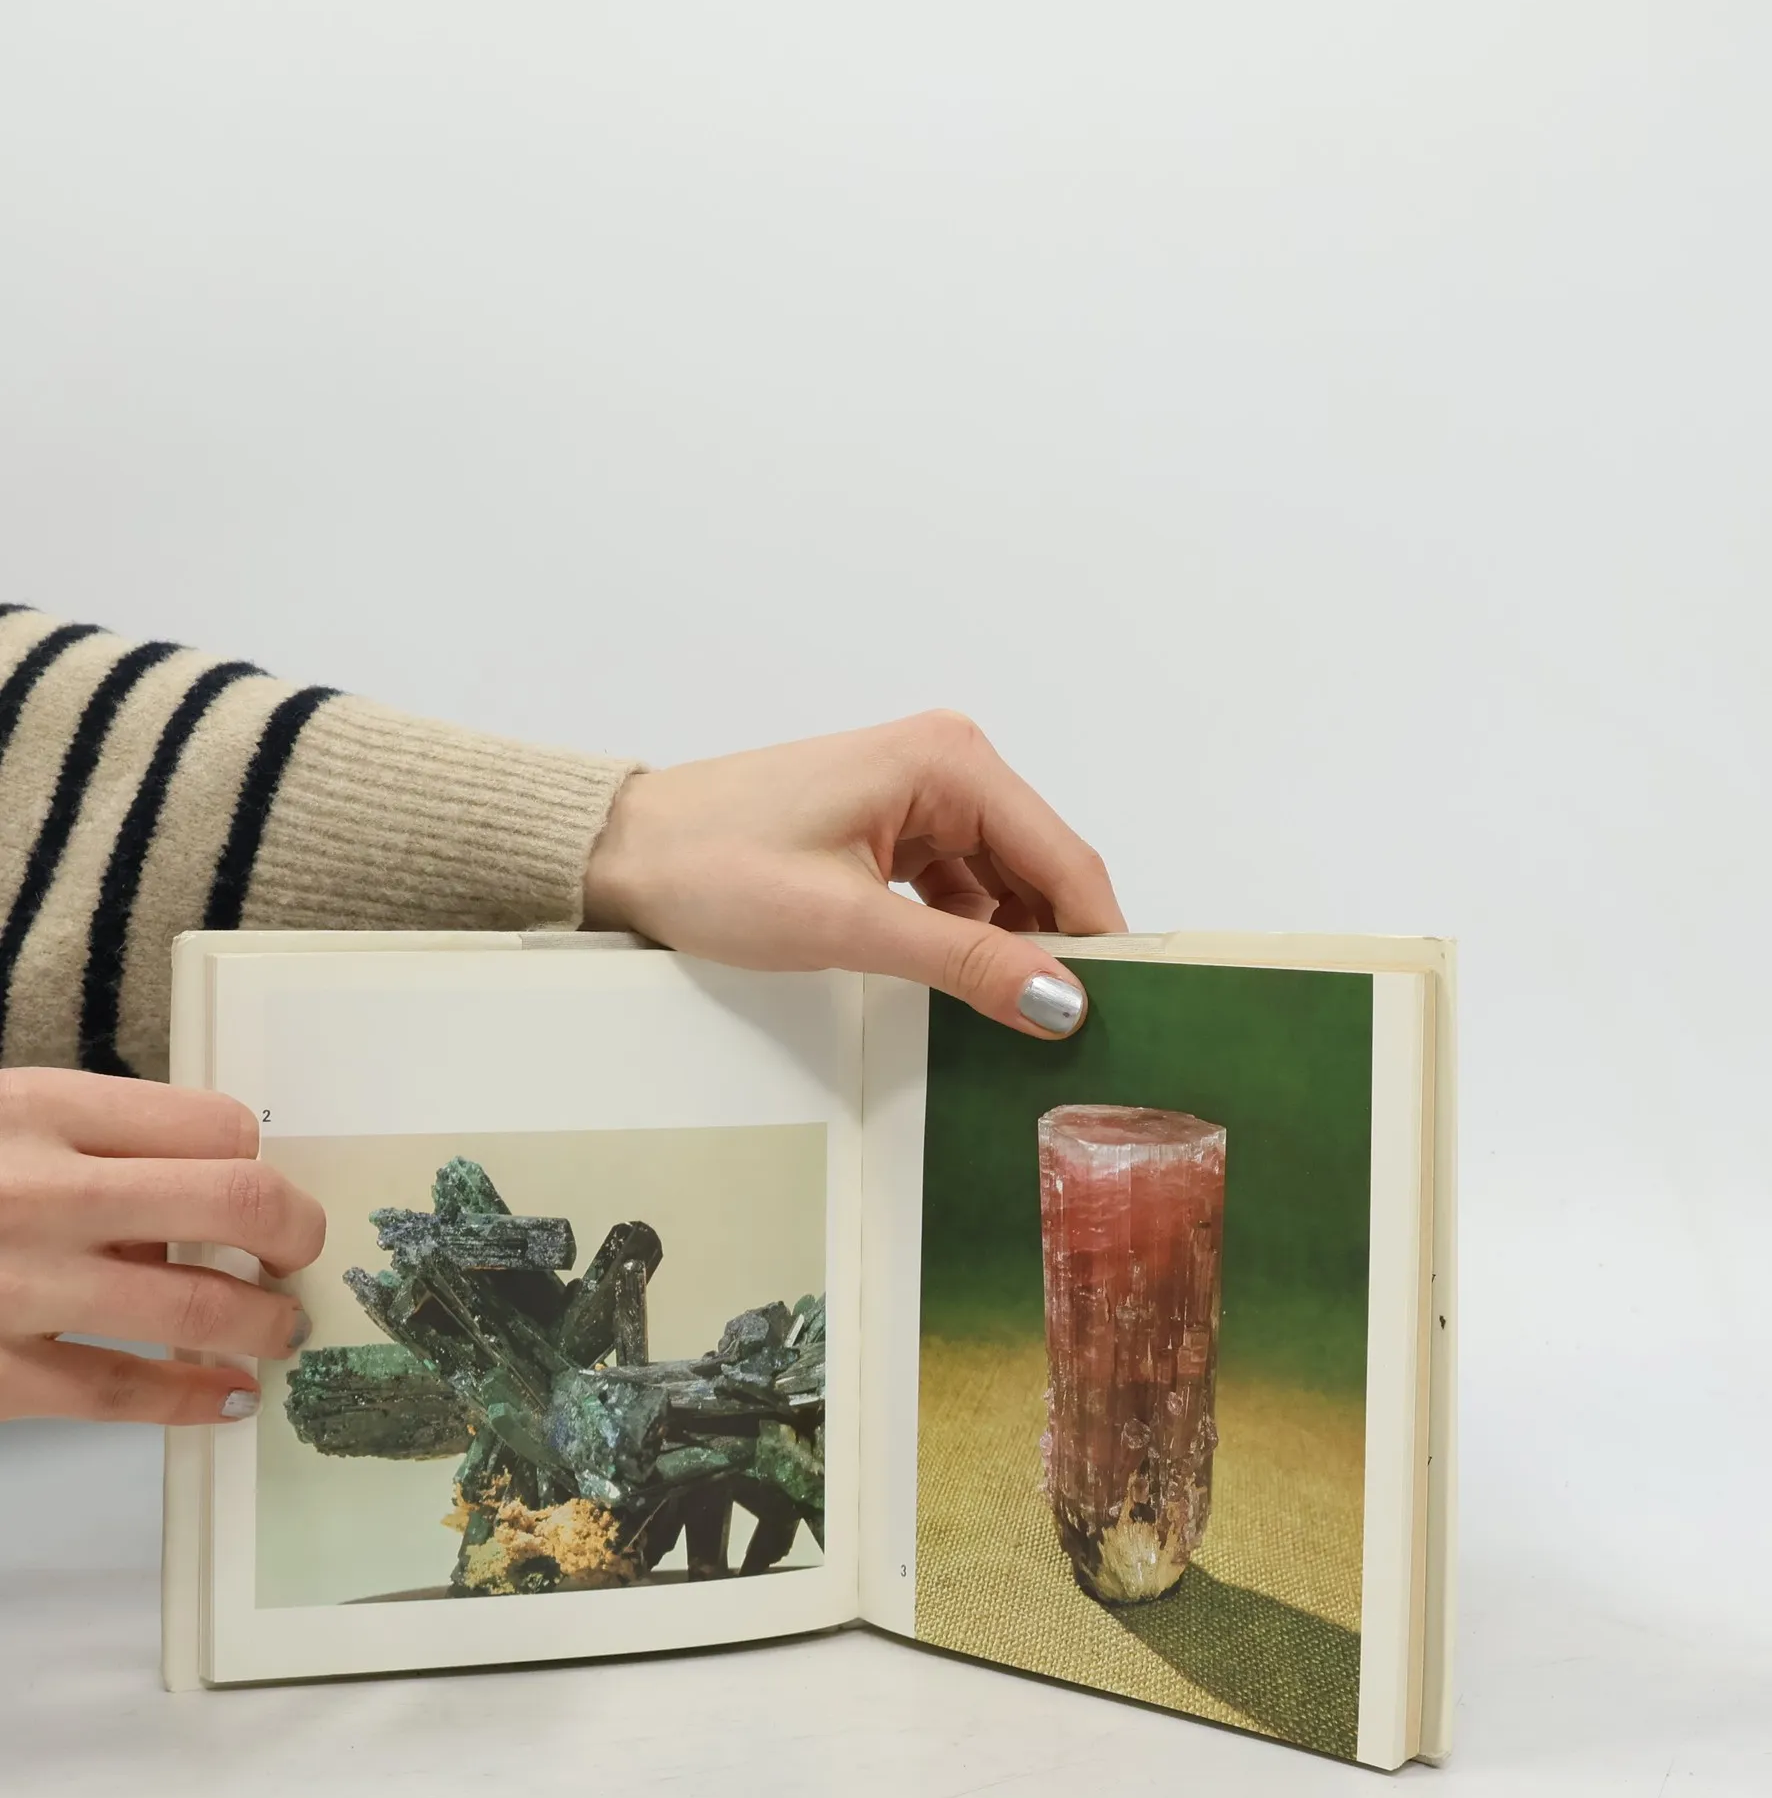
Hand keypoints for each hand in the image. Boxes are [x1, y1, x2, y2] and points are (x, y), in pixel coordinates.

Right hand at [0, 1070, 324, 1424]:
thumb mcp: (0, 1121)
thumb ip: (94, 1145)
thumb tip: (203, 1194)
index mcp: (43, 1111)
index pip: (219, 1124)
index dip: (260, 1161)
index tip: (265, 1189)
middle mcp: (40, 1191)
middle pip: (238, 1200)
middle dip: (294, 1233)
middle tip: (300, 1254)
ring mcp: (16, 1286)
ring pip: (198, 1305)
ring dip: (264, 1323)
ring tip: (280, 1330)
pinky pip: (121, 1390)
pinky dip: (190, 1399)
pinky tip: (225, 1399)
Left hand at [584, 710, 1125, 1037]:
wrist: (623, 852)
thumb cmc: (715, 867)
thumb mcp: (848, 925)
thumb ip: (964, 963)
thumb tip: (1061, 1002)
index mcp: (949, 762)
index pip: (1063, 857)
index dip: (1098, 939)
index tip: (1122, 1013)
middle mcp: (949, 763)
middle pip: (1042, 868)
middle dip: (1057, 946)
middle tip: (1073, 1034)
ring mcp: (922, 794)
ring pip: (1006, 883)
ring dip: (1011, 947)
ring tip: (1020, 1020)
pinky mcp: (894, 824)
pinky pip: (963, 886)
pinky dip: (970, 936)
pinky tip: (965, 986)